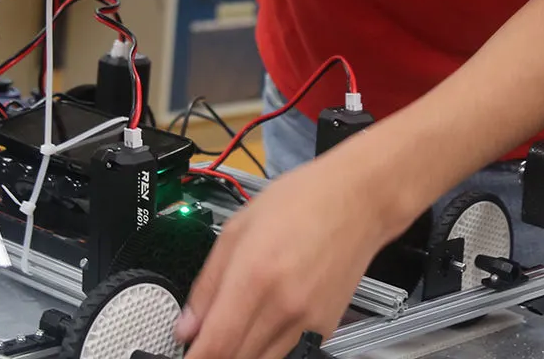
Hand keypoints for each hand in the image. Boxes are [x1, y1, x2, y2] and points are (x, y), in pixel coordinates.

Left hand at [178, 152, 395, 358]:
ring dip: (240, 354)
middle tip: (206, 338)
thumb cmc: (300, 202)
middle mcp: (283, 307)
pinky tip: (262, 327)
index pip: (216, 345)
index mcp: (254, 277)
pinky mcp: (326, 329)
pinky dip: (268, 350)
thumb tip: (187, 325)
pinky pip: (289, 354)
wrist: (358, 200)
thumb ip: (208, 283)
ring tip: (233, 331)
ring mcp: (307, 322)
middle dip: (214, 355)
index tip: (185, 354)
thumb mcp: (237, 228)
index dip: (195, 358)